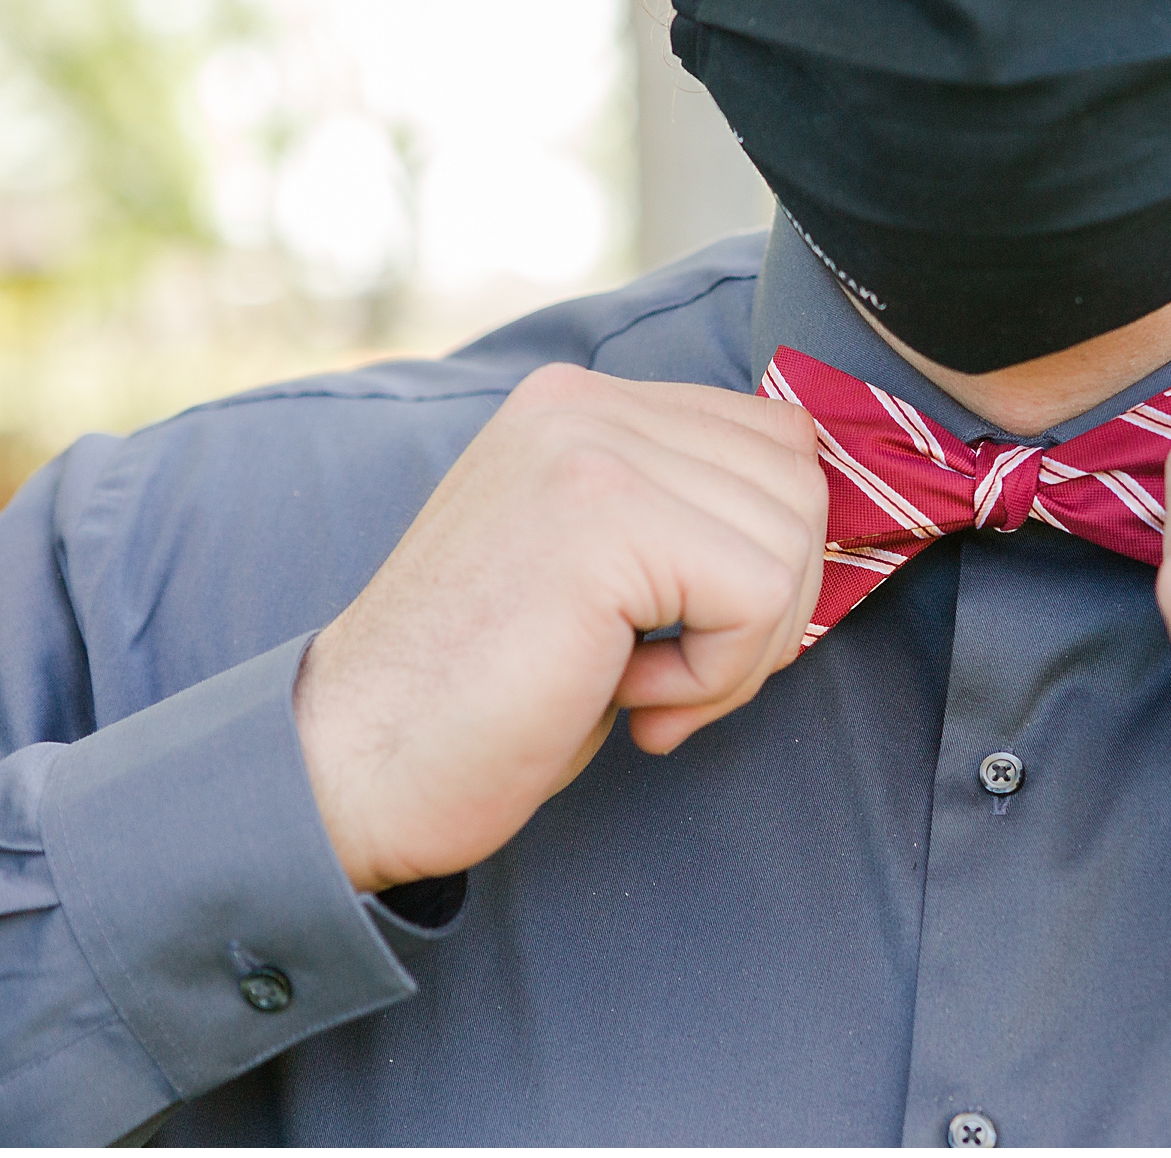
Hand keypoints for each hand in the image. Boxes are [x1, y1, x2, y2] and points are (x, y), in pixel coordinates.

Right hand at [293, 363, 826, 892]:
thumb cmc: (488, 694)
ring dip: (743, 649)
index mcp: (580, 405)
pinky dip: (719, 674)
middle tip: (677, 678)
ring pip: (791, 540)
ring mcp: (589, 450)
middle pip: (798, 481)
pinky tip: (631, 697)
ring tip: (643, 688)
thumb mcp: (600, 572)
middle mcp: (583, 404)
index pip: (773, 436)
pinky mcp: (602, 518)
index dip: (773, 552)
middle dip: (772, 606)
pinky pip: (758, 593)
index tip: (694, 633)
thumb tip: (815, 526)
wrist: (355, 766)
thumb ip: (685, 518)